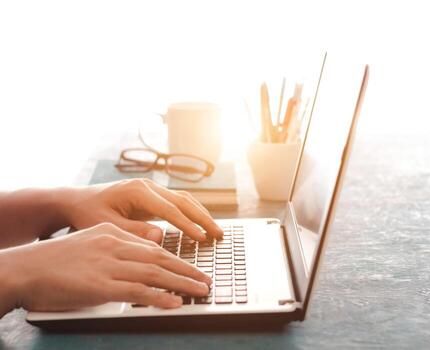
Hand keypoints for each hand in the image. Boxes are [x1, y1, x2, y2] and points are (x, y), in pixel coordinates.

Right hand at [0, 223, 210, 314]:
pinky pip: (137, 292)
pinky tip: (174, 303)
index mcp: (113, 234)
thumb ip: (118, 246)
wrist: (25, 269)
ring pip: (155, 274)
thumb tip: (145, 252)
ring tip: (200, 291)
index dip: (177, 259)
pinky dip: (159, 297)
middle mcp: (115, 246)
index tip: (193, 268)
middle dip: (188, 270)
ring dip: (182, 284)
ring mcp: (109, 266)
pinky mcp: (101, 286)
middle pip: (161, 259)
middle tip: (206, 280)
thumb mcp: (91, 243)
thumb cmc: (56, 260)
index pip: (154, 248)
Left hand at [61, 179, 222, 242]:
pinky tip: (201, 223)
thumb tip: (160, 236)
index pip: (170, 209)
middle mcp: (148, 186)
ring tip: (216, 230)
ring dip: (201, 214)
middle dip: (202, 218)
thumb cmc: (88, 214)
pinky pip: (178, 203)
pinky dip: (192, 212)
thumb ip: (133, 232)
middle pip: (183, 201)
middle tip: (218, 234)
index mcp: (137, 191)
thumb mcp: (107, 226)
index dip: (187, 224)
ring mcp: (152, 189)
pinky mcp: (153, 196)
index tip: (201, 238)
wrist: (78, 201)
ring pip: (184, 199)